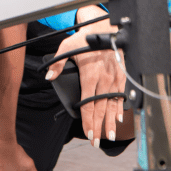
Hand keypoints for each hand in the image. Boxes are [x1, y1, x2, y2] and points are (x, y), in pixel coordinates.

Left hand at [45, 6, 125, 146]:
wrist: (104, 29)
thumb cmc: (85, 38)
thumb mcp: (67, 46)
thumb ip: (57, 63)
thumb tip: (49, 76)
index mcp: (90, 75)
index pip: (88, 104)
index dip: (88, 121)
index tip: (88, 133)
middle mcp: (103, 79)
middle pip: (100, 108)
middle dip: (99, 126)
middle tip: (97, 141)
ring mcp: (114, 78)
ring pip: (112, 104)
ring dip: (111, 121)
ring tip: (109, 134)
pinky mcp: (121, 75)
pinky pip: (121, 94)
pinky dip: (120, 107)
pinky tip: (119, 117)